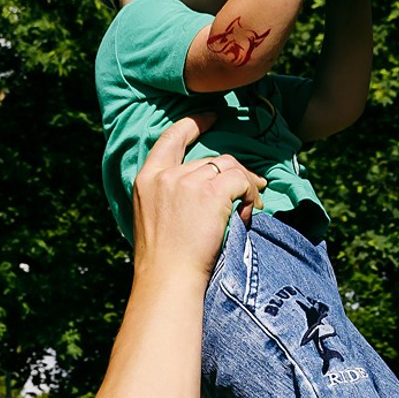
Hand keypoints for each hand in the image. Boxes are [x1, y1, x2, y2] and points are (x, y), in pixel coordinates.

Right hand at [131, 115, 265, 282]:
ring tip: (251, 206)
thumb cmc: (162, 263)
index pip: (171, 138)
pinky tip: (251, 211)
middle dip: (233, 174)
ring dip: (245, 185)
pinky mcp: (211, 192)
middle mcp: (166, 175)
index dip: (194, 124)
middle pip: (210, 159)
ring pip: (229, 167)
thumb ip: (168, 199)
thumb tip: (203, 194)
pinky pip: (241, 181)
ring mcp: (188, 181)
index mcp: (146, 179)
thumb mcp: (151, 221)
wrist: (167, 279)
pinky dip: (252, 194)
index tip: (211, 118)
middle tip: (249, 192)